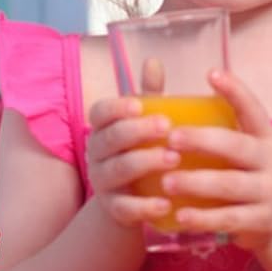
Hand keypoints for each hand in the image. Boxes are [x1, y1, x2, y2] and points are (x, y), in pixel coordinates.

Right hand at [85, 94, 177, 228]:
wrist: (131, 198)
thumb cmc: (140, 149)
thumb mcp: (144, 122)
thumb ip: (149, 96)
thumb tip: (154, 61)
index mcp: (103, 127)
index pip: (100, 112)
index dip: (116, 107)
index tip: (138, 105)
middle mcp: (97, 153)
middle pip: (110, 139)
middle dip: (137, 132)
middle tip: (167, 126)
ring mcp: (103, 182)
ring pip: (118, 170)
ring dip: (145, 163)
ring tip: (174, 159)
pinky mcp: (114, 209)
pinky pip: (125, 208)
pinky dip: (144, 207)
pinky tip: (166, 203)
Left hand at [161, 69, 271, 251]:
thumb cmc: (244, 172)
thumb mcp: (239, 147)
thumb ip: (208, 122)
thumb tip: (159, 72)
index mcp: (264, 135)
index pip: (252, 108)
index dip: (235, 91)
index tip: (212, 73)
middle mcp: (270, 160)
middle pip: (236, 147)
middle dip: (202, 141)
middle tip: (171, 137)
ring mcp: (268, 191)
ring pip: (230, 185)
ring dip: (197, 183)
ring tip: (167, 181)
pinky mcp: (260, 220)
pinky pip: (229, 219)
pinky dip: (204, 219)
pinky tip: (180, 216)